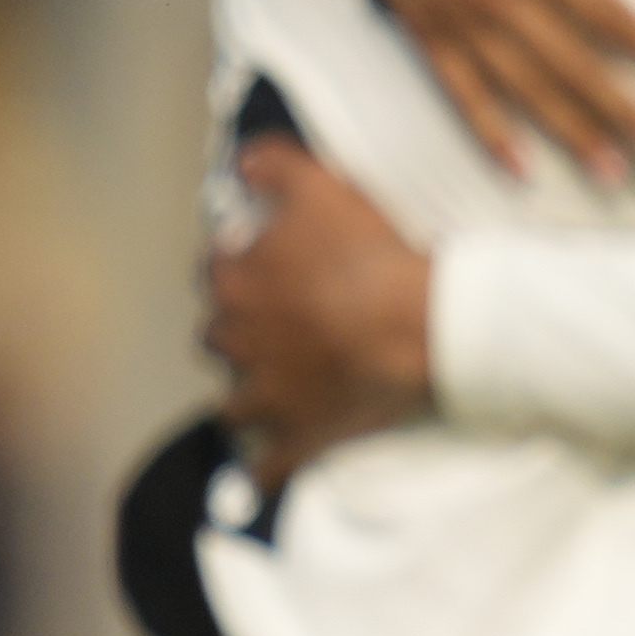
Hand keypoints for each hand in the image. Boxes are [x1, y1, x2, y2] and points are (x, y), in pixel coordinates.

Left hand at [198, 137, 438, 473]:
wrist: (420, 324)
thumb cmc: (372, 254)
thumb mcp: (323, 185)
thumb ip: (272, 164)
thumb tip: (241, 161)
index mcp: (237, 281)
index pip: (214, 270)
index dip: (237, 265)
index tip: (263, 264)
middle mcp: (239, 339)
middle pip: (217, 336)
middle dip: (238, 331)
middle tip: (276, 325)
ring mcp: (268, 393)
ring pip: (233, 403)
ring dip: (244, 398)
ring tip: (268, 392)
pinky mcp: (302, 434)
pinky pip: (270, 465)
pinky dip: (264, 471)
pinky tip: (263, 474)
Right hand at [300, 0, 634, 184]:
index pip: (606, 12)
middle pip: (571, 64)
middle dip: (623, 110)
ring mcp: (455, 13)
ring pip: (521, 87)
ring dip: (568, 131)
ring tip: (611, 169)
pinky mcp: (421, 21)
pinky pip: (458, 87)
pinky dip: (488, 129)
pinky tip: (520, 163)